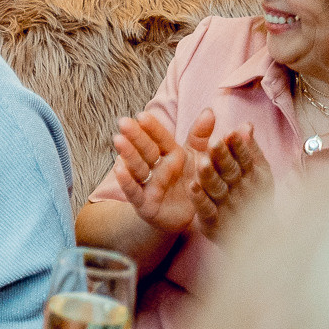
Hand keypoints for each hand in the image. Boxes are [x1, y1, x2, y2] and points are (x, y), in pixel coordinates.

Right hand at [108, 110, 207, 237]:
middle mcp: (156, 167)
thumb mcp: (198, 159)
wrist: (185, 218)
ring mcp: (148, 184)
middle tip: (123, 122)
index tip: (142, 115)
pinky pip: (134, 191)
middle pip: (146, 150)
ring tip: (118, 140)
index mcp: (171, 155)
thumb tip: (209, 110)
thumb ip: (200, 137)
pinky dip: (127, 181)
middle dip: (135, 136)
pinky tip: (119, 169)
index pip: (161, 139)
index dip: (153, 128)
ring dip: (128, 154)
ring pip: (137, 167)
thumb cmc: (190, 183)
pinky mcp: (143, 203)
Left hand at [187, 116, 269, 238]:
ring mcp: (228, 206)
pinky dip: (200, 198)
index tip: (231, 132)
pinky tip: (192, 186)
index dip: (239, 146)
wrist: (255, 237)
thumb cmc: (252, 195)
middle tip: (215, 143)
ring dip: (210, 176)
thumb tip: (246, 125)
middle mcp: (242, 190)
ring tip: (201, 162)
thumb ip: (249, 149)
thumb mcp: (255, 172)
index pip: (245, 158)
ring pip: (218, 189)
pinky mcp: (214, 222)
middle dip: (224, 157)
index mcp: (253, 176)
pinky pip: (206, 209)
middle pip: (231, 172)